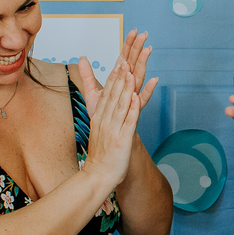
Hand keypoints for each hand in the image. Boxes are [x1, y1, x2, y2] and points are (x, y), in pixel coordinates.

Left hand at [77, 31, 157, 115]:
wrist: (112, 139)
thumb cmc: (105, 117)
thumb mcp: (93, 95)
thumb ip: (88, 76)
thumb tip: (82, 58)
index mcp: (119, 82)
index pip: (124, 59)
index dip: (128, 45)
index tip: (133, 31)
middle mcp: (128, 88)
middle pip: (133, 64)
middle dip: (138, 49)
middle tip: (143, 35)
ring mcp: (132, 98)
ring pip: (139, 78)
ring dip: (143, 65)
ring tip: (147, 51)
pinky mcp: (135, 112)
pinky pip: (143, 100)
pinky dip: (147, 91)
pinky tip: (153, 81)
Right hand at [81, 61, 139, 187]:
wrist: (97, 176)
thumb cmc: (100, 156)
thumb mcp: (98, 131)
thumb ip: (100, 116)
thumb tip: (101, 106)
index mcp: (99, 118)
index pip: (106, 93)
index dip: (114, 77)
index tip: (120, 61)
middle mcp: (105, 121)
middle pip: (113, 95)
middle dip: (120, 76)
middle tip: (126, 58)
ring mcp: (113, 130)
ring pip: (120, 104)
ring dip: (126, 87)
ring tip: (131, 72)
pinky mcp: (121, 140)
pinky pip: (128, 121)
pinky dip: (132, 108)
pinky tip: (136, 97)